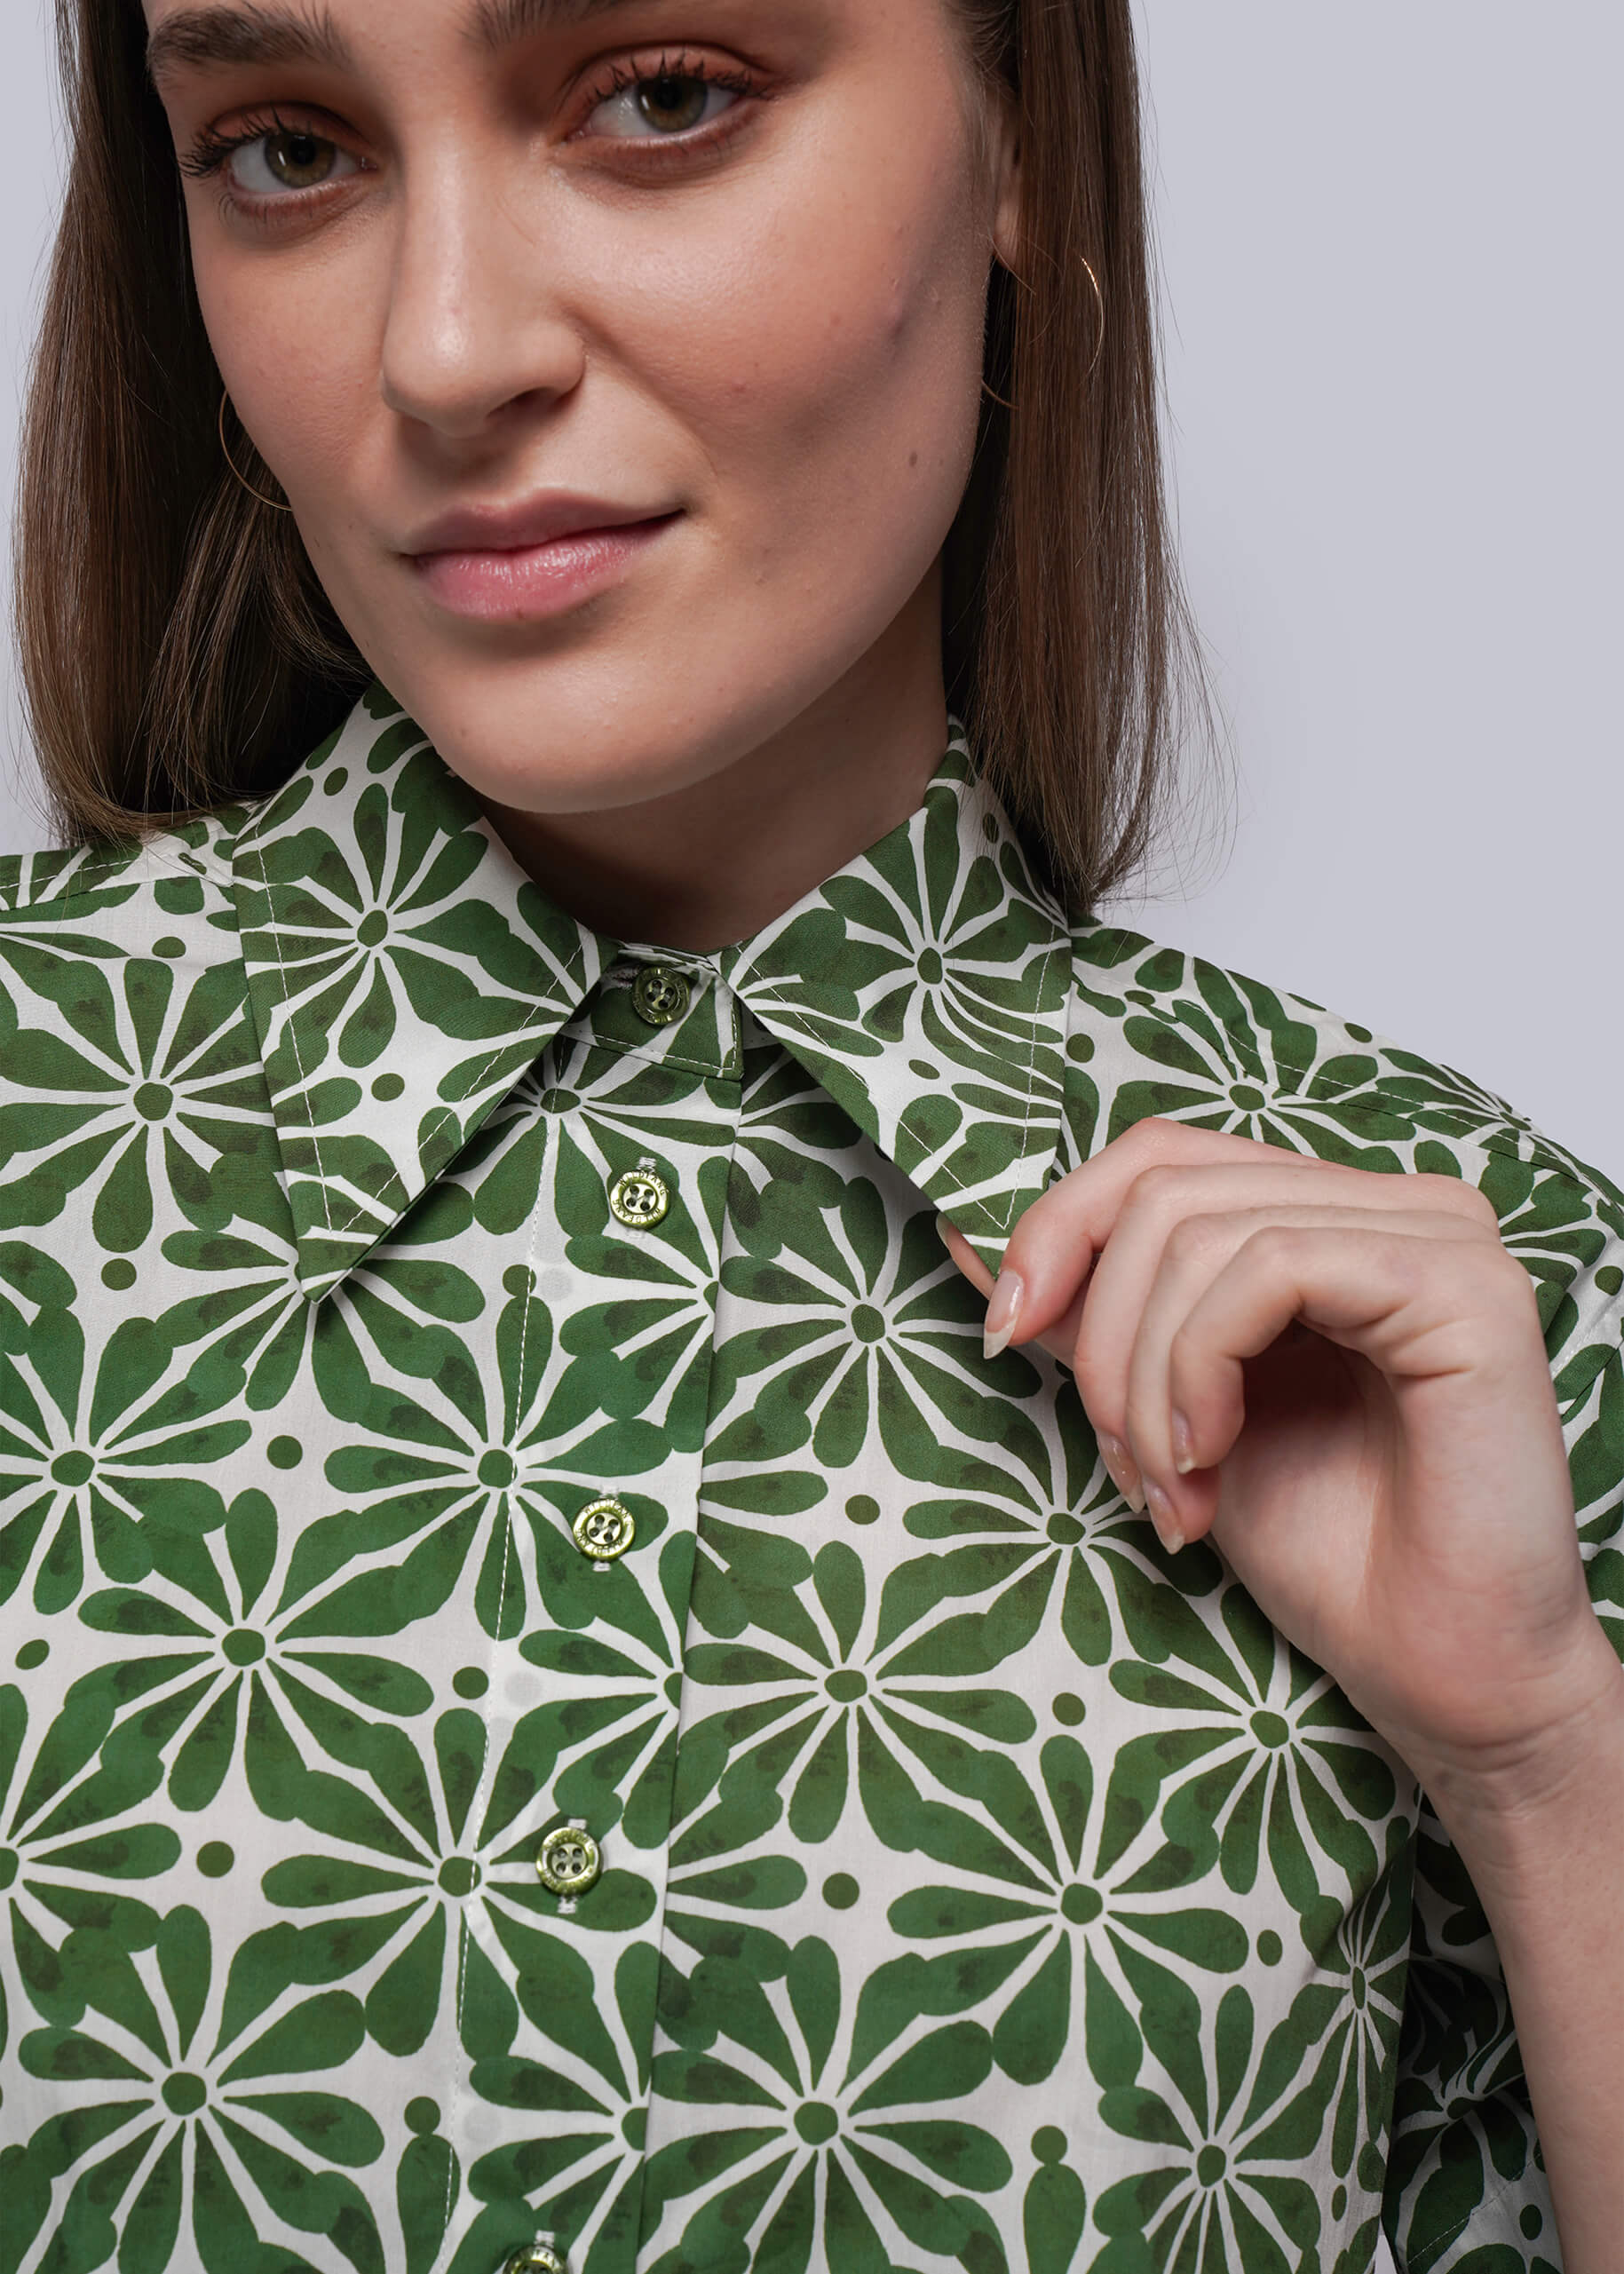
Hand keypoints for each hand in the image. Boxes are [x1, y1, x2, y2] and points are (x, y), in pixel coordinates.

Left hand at [940, 1119, 1617, 1808]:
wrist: (1437, 1674)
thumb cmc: (1328, 1552)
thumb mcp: (1170, 1409)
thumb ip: (1095, 1317)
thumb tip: (968, 1236)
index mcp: (1331, 1216)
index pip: (1162, 1156)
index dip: (1061, 1227)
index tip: (1005, 1332)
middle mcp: (1393, 1204)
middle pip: (1167, 1187)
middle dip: (1103, 1335)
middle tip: (1120, 1461)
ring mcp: (1438, 1233)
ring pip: (1204, 1230)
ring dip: (1147, 1376)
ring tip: (1173, 1487)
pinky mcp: (1462, 1283)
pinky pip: (1272, 1267)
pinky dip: (1202, 1364)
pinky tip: (1216, 1455)